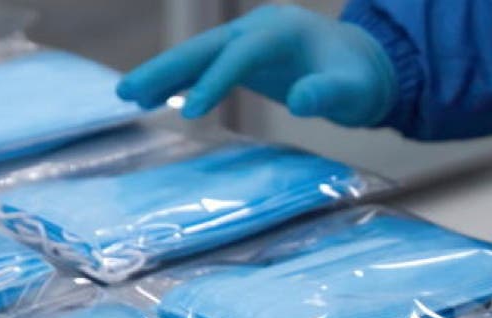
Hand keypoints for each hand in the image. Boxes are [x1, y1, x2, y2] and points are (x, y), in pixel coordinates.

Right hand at [116, 4, 395, 126]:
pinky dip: (179, 82)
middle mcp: (258, 28)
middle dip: (166, 69)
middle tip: (127, 92)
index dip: (214, 82)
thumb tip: (300, 101)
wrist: (365, 66)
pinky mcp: (242, 57)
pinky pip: (205, 67)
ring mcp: (247, 40)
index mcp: (282, 31)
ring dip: (163, 74)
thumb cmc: (360, 81)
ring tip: (126, 95)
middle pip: (205, 47)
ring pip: (198, 55)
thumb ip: (329, 94)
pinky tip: (151, 98)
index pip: (239, 55)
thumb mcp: (353, 92)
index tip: (190, 115)